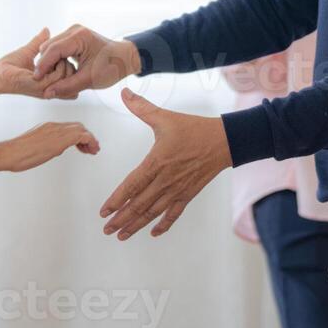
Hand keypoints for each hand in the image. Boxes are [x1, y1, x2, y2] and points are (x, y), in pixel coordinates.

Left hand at [0, 28, 77, 98]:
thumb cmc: (9, 66)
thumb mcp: (29, 51)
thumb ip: (39, 42)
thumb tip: (47, 30)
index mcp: (48, 82)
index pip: (71, 78)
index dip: (72, 65)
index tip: (65, 54)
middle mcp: (50, 87)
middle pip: (75, 78)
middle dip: (72, 64)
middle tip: (61, 54)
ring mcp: (46, 88)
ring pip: (69, 75)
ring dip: (65, 62)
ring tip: (56, 56)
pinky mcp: (41, 86)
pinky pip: (60, 75)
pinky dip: (58, 64)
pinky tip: (51, 58)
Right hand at [0, 122, 99, 172]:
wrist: (8, 153)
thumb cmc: (16, 153)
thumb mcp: (33, 146)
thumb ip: (44, 144)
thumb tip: (52, 149)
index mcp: (47, 126)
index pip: (69, 127)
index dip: (79, 136)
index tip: (82, 147)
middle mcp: (54, 126)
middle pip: (78, 126)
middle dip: (87, 137)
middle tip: (91, 150)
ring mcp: (57, 131)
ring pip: (82, 129)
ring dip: (91, 140)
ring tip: (93, 151)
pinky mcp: (59, 140)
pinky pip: (82, 135)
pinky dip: (91, 141)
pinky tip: (91, 151)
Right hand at [33, 25, 140, 99]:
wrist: (125, 58)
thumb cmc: (112, 67)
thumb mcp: (89, 80)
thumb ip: (67, 86)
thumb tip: (47, 93)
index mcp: (79, 37)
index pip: (53, 50)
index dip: (42, 65)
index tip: (36, 79)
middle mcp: (74, 31)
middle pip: (48, 47)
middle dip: (45, 64)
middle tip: (45, 81)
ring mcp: (73, 32)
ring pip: (51, 47)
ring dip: (50, 62)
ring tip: (54, 78)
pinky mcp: (73, 37)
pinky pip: (57, 48)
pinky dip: (56, 60)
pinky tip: (60, 71)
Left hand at [100, 89, 231, 239]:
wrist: (224, 140)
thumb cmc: (193, 128)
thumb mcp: (165, 117)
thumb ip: (142, 107)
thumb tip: (124, 92)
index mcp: (156, 162)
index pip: (131, 186)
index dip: (116, 200)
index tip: (103, 211)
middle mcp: (165, 181)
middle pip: (139, 204)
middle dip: (121, 218)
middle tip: (106, 228)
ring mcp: (177, 190)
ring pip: (153, 213)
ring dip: (136, 225)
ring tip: (121, 235)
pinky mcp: (188, 194)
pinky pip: (174, 214)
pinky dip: (163, 225)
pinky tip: (154, 233)